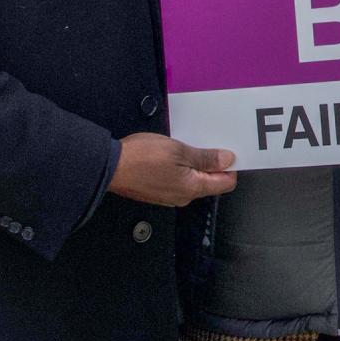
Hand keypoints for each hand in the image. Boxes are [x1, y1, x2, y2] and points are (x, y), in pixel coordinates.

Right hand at [107, 133, 236, 206]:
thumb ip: (205, 158)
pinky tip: (170, 154)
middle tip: (203, 143)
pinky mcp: (157, 191)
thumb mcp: (179, 151)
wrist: (109, 167)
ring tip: (184, 146)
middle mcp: (183, 197)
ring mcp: (169, 196)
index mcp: (193, 188)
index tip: (225, 151)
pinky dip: (179, 167)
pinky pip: (177, 180)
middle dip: (211, 163)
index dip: (230, 166)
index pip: (226, 183)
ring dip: (193, 164)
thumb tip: (227, 160)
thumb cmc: (141, 158)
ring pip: (192, 179)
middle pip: (209, 181)